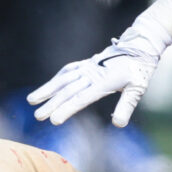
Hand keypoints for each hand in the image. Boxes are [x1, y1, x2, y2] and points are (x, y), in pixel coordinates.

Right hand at [29, 0, 171, 126]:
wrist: (140, 47)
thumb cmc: (139, 71)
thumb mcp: (137, 89)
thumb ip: (126, 106)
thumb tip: (118, 124)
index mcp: (104, 81)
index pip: (82, 98)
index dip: (67, 109)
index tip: (54, 120)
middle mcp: (92, 74)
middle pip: (68, 91)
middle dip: (52, 104)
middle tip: (38, 116)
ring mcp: (87, 67)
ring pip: (63, 79)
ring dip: (47, 90)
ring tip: (32, 101)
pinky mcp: (86, 64)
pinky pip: (68, 71)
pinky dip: (56, 79)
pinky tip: (48, 88)